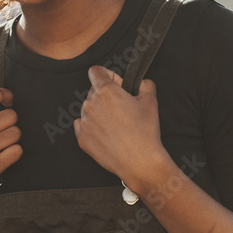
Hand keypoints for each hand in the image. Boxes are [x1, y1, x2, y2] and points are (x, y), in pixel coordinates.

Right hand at [0, 87, 21, 226]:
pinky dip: (14, 153)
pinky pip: (16, 152)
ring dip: (13, 139)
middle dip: (10, 122)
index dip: (6, 95)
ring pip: (16, 133)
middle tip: (4, 130)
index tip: (8, 102)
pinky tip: (5, 156)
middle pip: (10, 115)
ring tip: (3, 145)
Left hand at [73, 65, 166, 183]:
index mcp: (105, 91)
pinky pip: (82, 125)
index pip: (95, 71)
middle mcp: (90, 103)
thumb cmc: (145, 131)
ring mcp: (84, 121)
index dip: (108, 75)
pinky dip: (92, 126)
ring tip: (116, 124)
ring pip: (88, 108)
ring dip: (99, 111)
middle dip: (106, 95)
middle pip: (93, 91)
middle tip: (122, 108)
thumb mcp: (151, 101)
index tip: (117, 85)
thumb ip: (145, 84)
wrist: (139, 161)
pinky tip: (107, 133)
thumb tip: (142, 82)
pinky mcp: (82, 138)